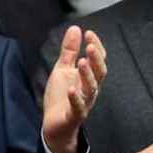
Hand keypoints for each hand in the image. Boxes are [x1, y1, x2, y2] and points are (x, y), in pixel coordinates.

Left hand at [42, 25, 105, 152]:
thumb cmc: (60, 96)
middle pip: (99, 73)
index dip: (96, 47)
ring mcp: (84, 103)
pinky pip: (78, 107)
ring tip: (82, 62)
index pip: (97, 60)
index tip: (89, 33)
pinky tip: (71, 89)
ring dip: (87, 75)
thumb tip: (75, 28)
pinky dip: (75, 98)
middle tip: (90, 46)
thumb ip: (70, 51)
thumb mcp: (63, 69)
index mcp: (88, 77)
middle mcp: (89, 89)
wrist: (54, 124)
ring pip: (90, 89)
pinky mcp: (74, 115)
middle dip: (96, 59)